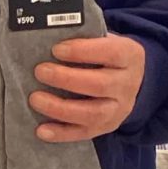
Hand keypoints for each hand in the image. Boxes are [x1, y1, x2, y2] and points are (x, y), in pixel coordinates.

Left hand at [28, 32, 145, 142]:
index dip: (82, 51)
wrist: (132, 78)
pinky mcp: (106, 127)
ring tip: (35, 99)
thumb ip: (83, 36)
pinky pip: (84, 133)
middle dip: (66, 79)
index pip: (110, 53)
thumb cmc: (106, 54)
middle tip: (40, 71)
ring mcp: (118, 110)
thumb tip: (47, 35)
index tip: (56, 49)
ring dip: (60, 108)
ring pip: (92, 114)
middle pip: (99, 86)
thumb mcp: (103, 38)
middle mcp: (127, 85)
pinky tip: (41, 130)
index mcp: (128, 56)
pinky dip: (61, 133)